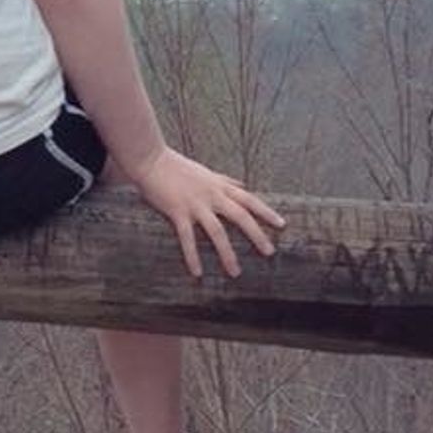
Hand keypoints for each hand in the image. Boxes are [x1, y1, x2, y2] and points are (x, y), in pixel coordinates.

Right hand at [131, 146, 285, 279]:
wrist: (150, 159)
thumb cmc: (177, 166)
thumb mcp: (206, 172)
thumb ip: (225, 180)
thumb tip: (242, 185)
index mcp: (219, 185)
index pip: (249, 199)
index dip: (266, 212)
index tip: (281, 225)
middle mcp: (211, 195)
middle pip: (240, 216)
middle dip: (256, 235)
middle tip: (269, 253)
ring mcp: (195, 204)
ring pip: (217, 231)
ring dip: (227, 253)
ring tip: (235, 272)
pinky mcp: (178, 211)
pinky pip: (188, 238)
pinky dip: (192, 256)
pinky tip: (197, 273)